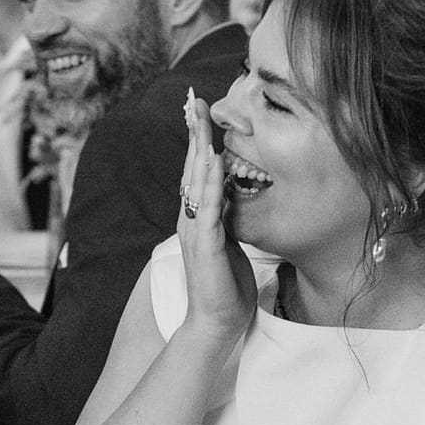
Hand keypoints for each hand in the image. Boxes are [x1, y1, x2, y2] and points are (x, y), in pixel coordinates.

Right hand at [177, 89, 257, 344]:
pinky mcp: (206, 246)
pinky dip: (212, 182)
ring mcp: (196, 232)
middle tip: (193, 100)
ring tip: (200, 119)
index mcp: (198, 220)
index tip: (199, 113)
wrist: (216, 324)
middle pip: (190, 169)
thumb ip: (228, 222)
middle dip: (193, 133)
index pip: (195, 174)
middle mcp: (191, 221)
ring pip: (196, 182)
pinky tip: (216, 160)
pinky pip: (210, 207)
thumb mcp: (230, 247)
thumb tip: (234, 201)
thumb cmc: (226, 290)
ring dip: (199, 148)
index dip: (197, 142)